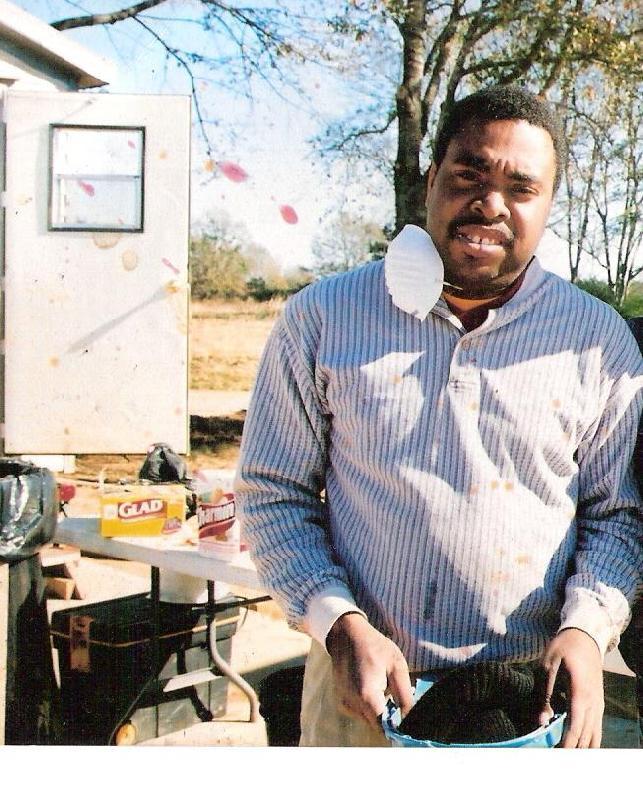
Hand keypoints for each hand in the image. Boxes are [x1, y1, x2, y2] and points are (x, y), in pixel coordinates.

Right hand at [325, 612, 413, 729]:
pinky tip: (373, 687)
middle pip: (378, 726)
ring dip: (380, 712)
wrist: (347, 635)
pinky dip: (370, 707)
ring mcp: (345, 704)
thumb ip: (405, 696)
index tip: (408, 719)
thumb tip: (410, 722)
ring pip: (369, 721)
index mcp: (367, 696)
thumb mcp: (397, 666)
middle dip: (391, 718)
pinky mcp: (342, 702)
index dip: (399, 727)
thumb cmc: (375, 647)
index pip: (386, 728)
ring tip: (384, 687)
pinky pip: (361, 714)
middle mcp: (352, 704)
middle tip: (398, 697)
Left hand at [539, 628, 603, 747]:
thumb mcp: (548, 665)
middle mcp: (594, 703)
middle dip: (573, 752)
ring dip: (582, 749)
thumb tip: (540, 720)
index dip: (566, 746)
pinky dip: (589, 740)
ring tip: (566, 757)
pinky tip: (579, 747)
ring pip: (595, 736)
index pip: (575, 729)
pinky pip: (596, 728)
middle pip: (586, 737)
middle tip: (556, 760)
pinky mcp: (598, 703)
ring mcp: (599, 704)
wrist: (586, 635)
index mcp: (580, 694)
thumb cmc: (564, 648)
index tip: (554, 756)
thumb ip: (543, 694)